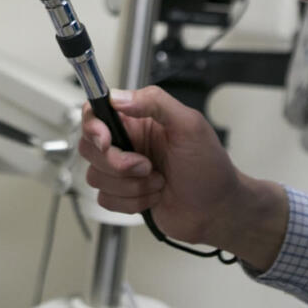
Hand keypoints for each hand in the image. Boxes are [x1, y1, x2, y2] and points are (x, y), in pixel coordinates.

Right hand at [78, 86, 288, 268]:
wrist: (217, 210)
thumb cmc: (210, 168)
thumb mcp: (190, 125)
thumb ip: (155, 102)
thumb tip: (119, 97)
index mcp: (138, 120)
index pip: (96, 111)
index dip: (93, 126)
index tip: (106, 140)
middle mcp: (127, 143)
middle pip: (90, 147)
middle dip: (117, 163)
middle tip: (146, 166)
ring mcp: (124, 171)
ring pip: (96, 176)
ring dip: (131, 185)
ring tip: (158, 181)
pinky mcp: (124, 195)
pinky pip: (105, 199)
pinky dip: (131, 202)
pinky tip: (154, 196)